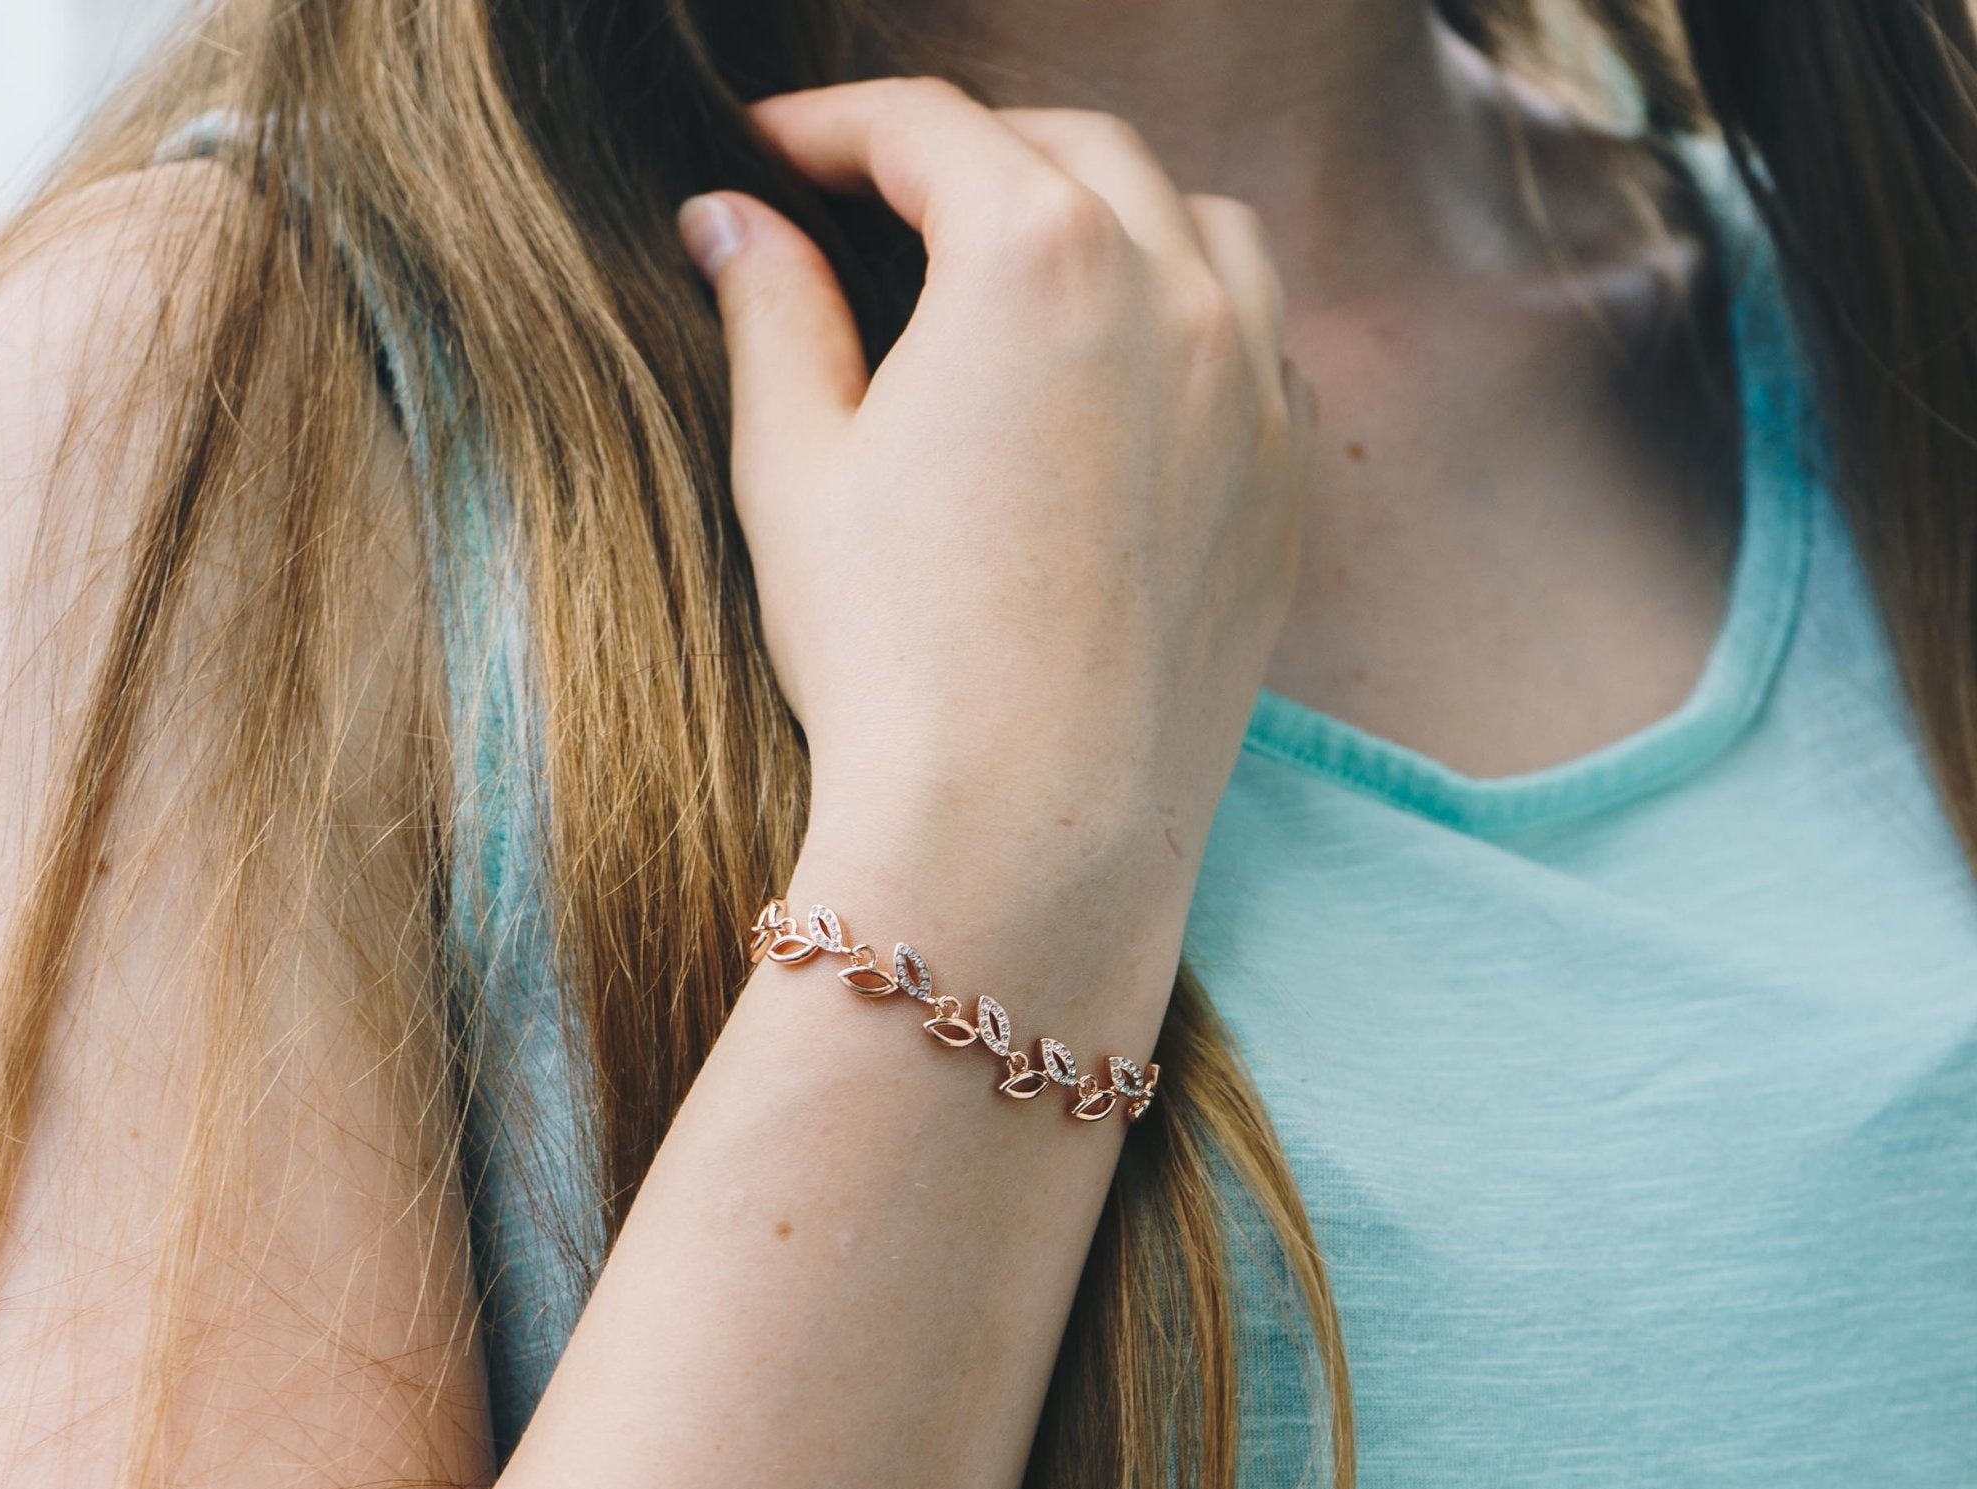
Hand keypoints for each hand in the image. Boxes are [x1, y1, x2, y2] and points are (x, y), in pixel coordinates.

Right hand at [679, 78, 1310, 912]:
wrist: (1028, 835)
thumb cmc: (898, 660)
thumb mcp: (796, 470)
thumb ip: (771, 313)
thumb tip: (732, 219)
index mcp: (1035, 256)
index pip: (928, 131)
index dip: (832, 126)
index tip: (774, 153)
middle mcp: (1172, 292)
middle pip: (1074, 150)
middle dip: (974, 150)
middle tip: (887, 195)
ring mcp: (1249, 391)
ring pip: (1200, 226)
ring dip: (1112, 208)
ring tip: (1032, 260)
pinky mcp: (1283, 489)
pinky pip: (1259, 341)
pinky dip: (1196, 311)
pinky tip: (1131, 368)